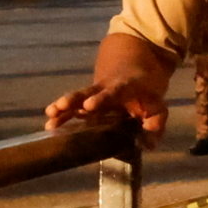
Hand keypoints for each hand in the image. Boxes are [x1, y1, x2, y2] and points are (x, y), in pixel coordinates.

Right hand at [42, 74, 167, 144]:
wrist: (133, 62)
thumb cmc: (146, 88)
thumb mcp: (157, 103)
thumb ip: (156, 122)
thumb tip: (148, 145)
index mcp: (124, 86)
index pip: (114, 91)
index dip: (101, 98)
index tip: (88, 106)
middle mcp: (105, 87)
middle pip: (88, 91)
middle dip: (75, 99)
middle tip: (61, 106)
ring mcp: (94, 93)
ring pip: (77, 98)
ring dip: (64, 106)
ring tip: (50, 114)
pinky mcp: (86, 100)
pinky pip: (73, 106)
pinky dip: (62, 113)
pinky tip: (49, 122)